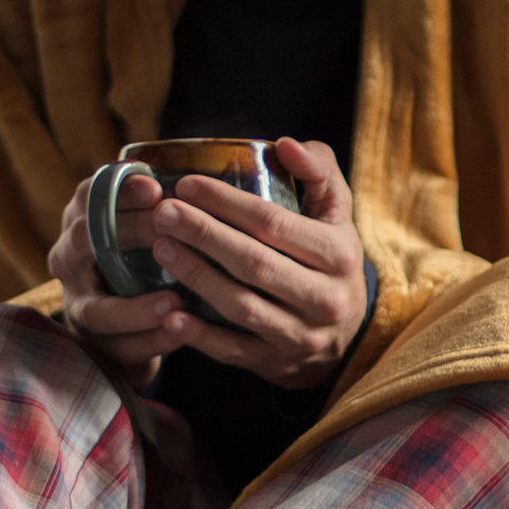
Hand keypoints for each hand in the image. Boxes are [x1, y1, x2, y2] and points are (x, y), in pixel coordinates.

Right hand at [48, 170, 187, 386]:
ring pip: (98, 309)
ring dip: (137, 307)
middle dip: (129, 233)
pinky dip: (151, 340)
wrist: (131, 328)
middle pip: (85, 241)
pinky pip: (121, 348)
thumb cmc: (144, 262)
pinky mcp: (98, 348)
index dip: (119, 190)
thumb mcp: (143, 228)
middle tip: (170, 232)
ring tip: (175, 301)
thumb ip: (162, 207)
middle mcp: (70, 262)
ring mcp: (79, 307)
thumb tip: (203, 182)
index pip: (89, 196)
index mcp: (82, 223)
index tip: (156, 189)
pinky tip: (179, 332)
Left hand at [149, 137, 368, 388]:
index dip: (227, 203)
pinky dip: (199, 335)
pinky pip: (232, 351)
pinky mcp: (276, 364)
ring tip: (160, 248)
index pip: (274, 223)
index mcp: (339, 254)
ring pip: (240, 306)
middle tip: (163, 212)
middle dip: (203, 234)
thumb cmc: (329, 259)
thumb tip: (285, 144)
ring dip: (195, 276)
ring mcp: (300, 336)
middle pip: (253, 263)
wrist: (347, 335)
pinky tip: (169, 314)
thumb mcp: (336, 214)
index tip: (187, 184)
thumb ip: (318, 170)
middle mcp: (325, 298)